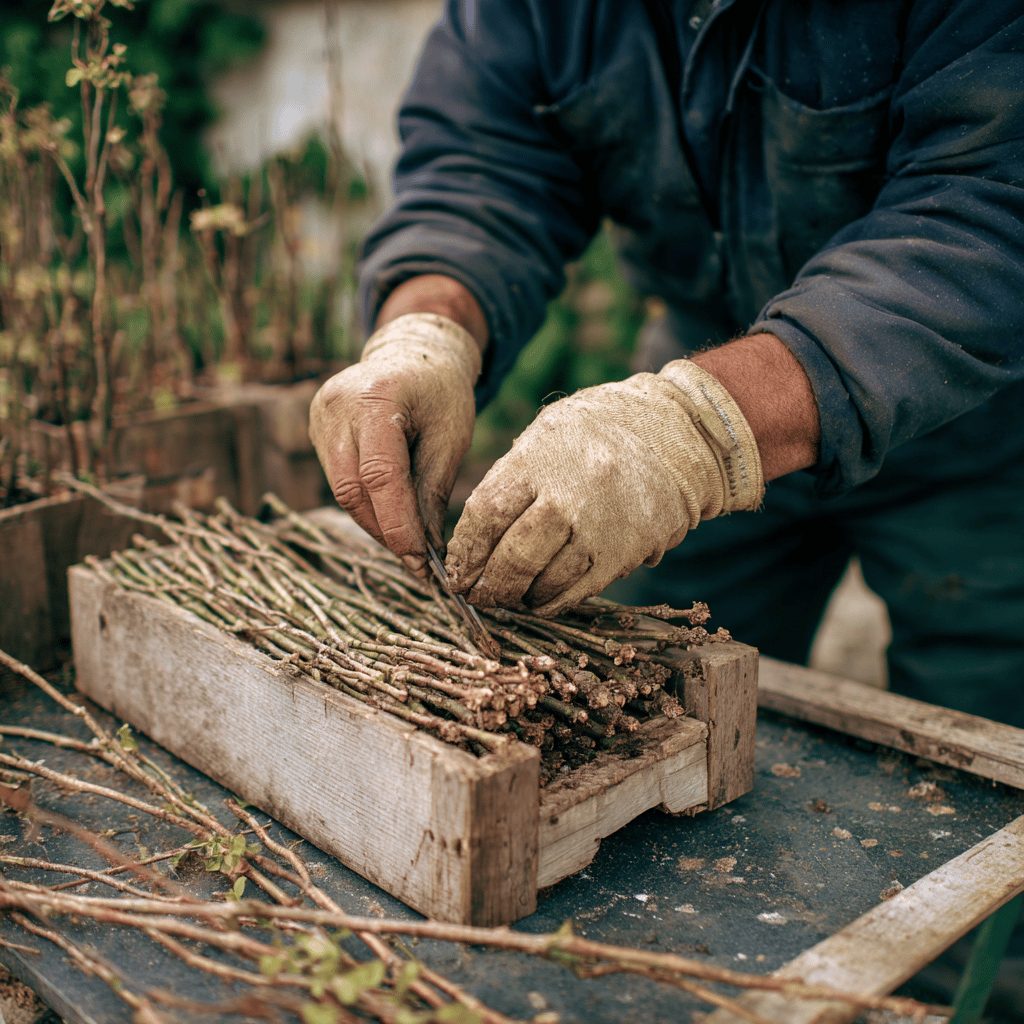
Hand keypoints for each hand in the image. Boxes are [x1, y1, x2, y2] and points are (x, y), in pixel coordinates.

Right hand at [308, 312, 480, 575]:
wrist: (413, 352)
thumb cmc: (440, 393)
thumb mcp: (450, 438)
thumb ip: (433, 493)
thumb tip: (427, 552)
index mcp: (377, 398)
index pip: (380, 476)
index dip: (398, 525)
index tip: (419, 562)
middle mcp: (338, 406)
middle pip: (352, 489)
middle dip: (385, 530)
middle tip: (416, 561)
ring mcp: (320, 416)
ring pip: (342, 490)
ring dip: (375, 521)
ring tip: (407, 541)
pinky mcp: (316, 428)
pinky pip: (339, 478)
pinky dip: (365, 502)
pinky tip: (390, 512)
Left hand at [445, 360, 763, 615]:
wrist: (676, 432)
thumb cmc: (599, 429)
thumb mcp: (546, 433)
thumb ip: (510, 478)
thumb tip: (475, 537)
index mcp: (538, 459)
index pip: (485, 514)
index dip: (465, 551)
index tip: (457, 570)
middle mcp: (567, 494)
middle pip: (513, 557)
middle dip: (489, 585)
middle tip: (478, 594)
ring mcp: (599, 527)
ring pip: (545, 581)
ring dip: (521, 597)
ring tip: (511, 596)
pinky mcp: (625, 552)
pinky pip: (579, 591)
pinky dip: (554, 601)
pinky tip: (541, 599)